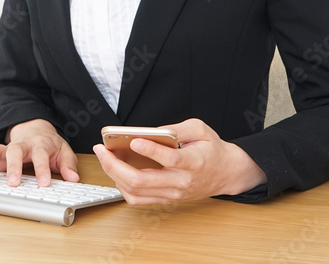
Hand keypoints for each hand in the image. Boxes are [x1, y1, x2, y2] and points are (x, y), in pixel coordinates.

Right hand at [0, 119, 79, 186]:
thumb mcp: (63, 151)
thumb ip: (67, 165)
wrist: (35, 129)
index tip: (44, 183)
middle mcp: (20, 145)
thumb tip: (73, 178)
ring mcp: (5, 148)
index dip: (42, 168)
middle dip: (13, 166)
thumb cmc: (48, 144)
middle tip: (13, 183)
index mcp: (39, 144)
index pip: (41, 155)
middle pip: (15, 150)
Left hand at [92, 118, 265, 204]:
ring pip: (136, 191)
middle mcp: (181, 182)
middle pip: (142, 180)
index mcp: (193, 162)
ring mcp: (172, 194)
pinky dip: (122, 186)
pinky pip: (138, 199)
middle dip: (115, 164)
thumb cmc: (212, 149)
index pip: (171, 159)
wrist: (226, 173)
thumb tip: (150, 131)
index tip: (134, 140)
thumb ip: (176, 128)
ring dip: (114, 175)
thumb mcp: (200, 129)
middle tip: (102, 149)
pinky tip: (114, 171)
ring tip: (104, 157)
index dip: (151, 150)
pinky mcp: (167, 199)